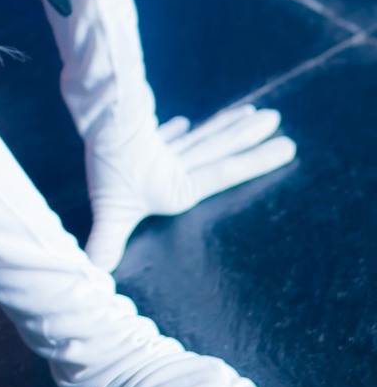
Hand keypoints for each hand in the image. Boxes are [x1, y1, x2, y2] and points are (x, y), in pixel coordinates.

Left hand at [85, 104, 296, 272]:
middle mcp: (178, 165)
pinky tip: (184, 123)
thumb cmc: (111, 170)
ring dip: (227, 126)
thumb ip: (107, 242)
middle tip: (277, 120)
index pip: (227, 173)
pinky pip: (165, 135)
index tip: (287, 148)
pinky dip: (174, 131)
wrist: (101, 122)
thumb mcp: (112, 211)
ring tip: (252, 112)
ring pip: (203, 136)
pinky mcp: (143, 137)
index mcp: (180, 186)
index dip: (257, 162)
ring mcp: (162, 149)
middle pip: (220, 148)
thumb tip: (98, 273)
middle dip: (249, 137)